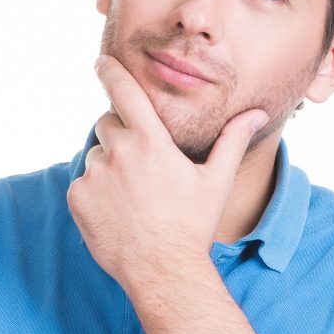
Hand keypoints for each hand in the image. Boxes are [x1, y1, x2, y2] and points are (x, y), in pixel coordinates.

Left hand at [66, 55, 268, 294]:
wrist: (163, 271)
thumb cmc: (192, 226)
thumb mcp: (216, 181)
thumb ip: (232, 140)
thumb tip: (256, 113)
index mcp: (150, 141)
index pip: (124, 91)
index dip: (111, 72)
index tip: (101, 62)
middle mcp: (118, 153)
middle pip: (108, 124)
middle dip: (121, 135)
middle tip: (142, 168)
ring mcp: (94, 176)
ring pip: (96, 155)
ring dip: (109, 166)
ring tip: (133, 197)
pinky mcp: (77, 198)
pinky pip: (82, 183)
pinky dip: (95, 192)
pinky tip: (117, 212)